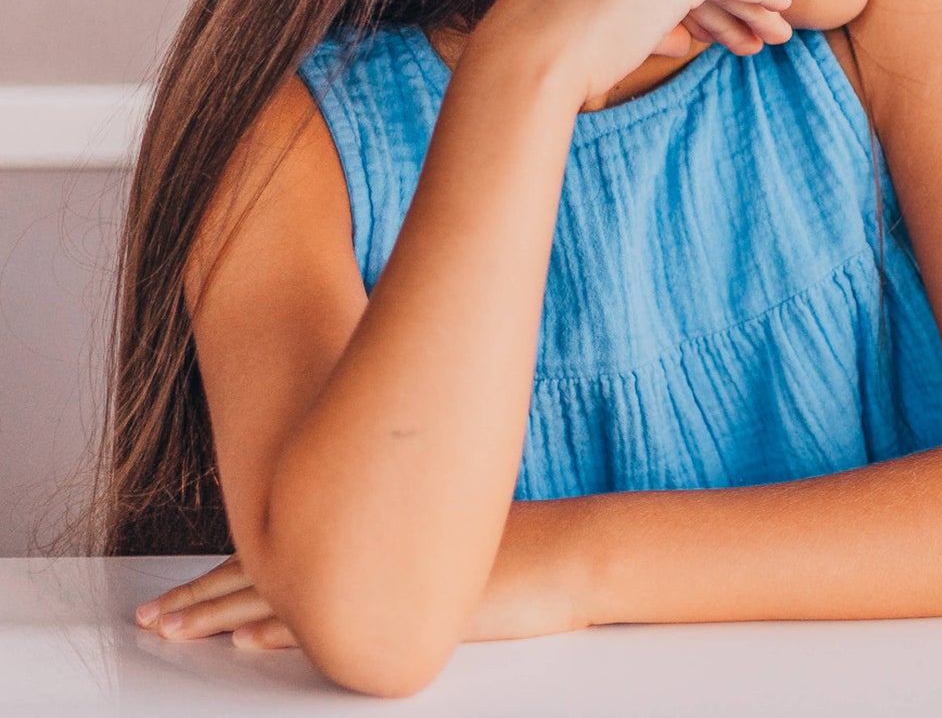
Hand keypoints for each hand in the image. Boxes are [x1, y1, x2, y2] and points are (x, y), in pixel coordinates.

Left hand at [132, 499, 595, 646]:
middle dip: (200, 600)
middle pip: (261, 574)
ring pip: (280, 597)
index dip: (220, 574)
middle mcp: (361, 550)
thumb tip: (345, 560)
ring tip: (174, 629)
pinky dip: (281, 630)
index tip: (176, 594)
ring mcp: (376, 581)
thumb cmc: (511, 550)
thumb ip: (387, 549)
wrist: (561, 558)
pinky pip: (325, 621)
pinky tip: (247, 641)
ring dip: (222, 616)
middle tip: (150, 620)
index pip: (275, 551)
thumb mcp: (438, 541)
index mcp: (362, 530)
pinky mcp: (394, 613)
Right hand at [478, 0, 794, 109]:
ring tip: (775, 37)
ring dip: (745, 10)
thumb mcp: (594, 19)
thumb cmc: (548, 47)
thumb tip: (681, 35)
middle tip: (754, 32)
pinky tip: (783, 6)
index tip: (709, 31)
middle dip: (721, 5)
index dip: (686, 0)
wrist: (533, 52)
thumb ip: (641, 17)